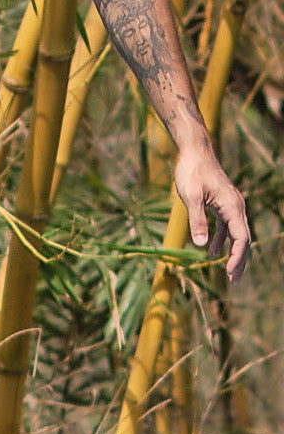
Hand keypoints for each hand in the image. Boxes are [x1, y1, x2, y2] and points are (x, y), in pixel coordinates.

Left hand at [173, 144, 250, 281]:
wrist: (194, 151)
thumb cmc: (191, 172)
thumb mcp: (190, 197)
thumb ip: (197, 220)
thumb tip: (201, 246)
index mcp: (232, 206)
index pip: (241, 237)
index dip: (237, 256)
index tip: (229, 272)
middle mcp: (236, 206)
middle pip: (244, 239)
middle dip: (239, 260)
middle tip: (233, 281)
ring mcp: (230, 205)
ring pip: (237, 234)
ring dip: (232, 253)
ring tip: (228, 273)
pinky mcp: (222, 203)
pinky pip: (227, 226)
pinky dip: (221, 240)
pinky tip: (211, 251)